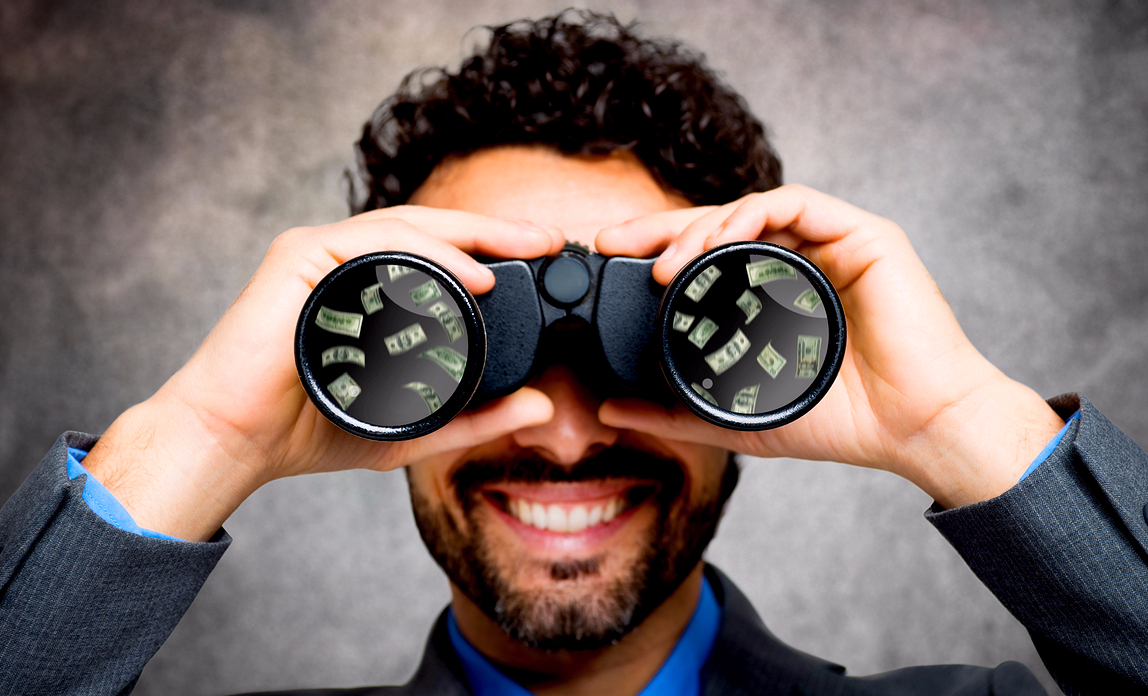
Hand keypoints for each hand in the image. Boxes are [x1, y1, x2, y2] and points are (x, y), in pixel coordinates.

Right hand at [84, 207, 563, 539]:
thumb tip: (542, 407)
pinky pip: (373, 243)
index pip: (442, 253)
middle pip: (433, 230)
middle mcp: (346, 260)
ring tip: (523, 248)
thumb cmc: (311, 428)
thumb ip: (476, 417)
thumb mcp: (415, 423)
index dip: (494, 247)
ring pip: (409, 227)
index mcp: (369, 285)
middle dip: (497, 230)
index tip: (545, 254)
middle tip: (550, 238)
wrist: (238, 442)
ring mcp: (322, 252)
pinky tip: (471, 274)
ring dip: (471, 234)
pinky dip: (427, 254)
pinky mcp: (300, 256)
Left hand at [595, 184, 1064, 508]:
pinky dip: (749, 215)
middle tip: (613, 241)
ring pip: (751, 210)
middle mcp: (801, 261)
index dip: (657, 251)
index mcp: (775, 294)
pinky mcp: (863, 235)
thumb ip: (674, 412)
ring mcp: (832, 244)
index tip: (611, 258)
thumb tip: (607, 410)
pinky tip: (715, 240)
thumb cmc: (841, 422)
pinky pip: (796, 204)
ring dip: (699, 227)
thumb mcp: (737, 416)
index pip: (707, 258)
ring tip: (661, 262)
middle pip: (720, 226)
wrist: (914, 428)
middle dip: (661, 228)